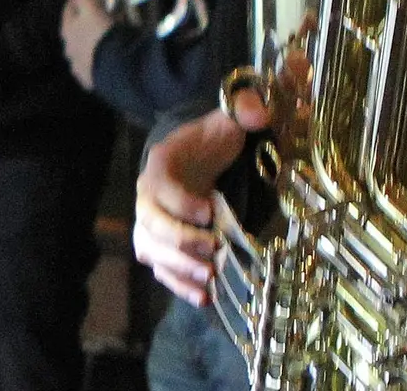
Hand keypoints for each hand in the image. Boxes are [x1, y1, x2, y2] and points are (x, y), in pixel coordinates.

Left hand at [62, 0, 113, 89]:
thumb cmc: (103, 34)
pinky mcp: (89, 79)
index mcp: (68, 31)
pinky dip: (97, 63)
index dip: (77, 2)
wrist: (116, 68)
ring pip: (82, 51)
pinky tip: (107, 60)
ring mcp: (78, 66)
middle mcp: (69, 49)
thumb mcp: (93, 9)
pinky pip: (91, 68)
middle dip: (84, 25)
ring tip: (105, 40)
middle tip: (99, 18)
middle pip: (74, 32)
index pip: (69, 11)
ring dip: (90, 45)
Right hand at [132, 88, 268, 306]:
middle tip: (212, 248)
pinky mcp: (161, 248)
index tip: (209, 212)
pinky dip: (179, 286)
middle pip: (153, 225)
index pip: (161, 186)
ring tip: (208, 278)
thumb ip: (243, 110)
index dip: (181, 201)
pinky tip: (204, 297)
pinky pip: (162, 271)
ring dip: (179, 268)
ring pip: (154, 252)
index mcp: (161, 165)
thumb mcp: (227, 121)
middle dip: (181, 240)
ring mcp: (151, 226)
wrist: (194, 160)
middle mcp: (148, 198)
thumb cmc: (211, 142)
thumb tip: (258, 111)